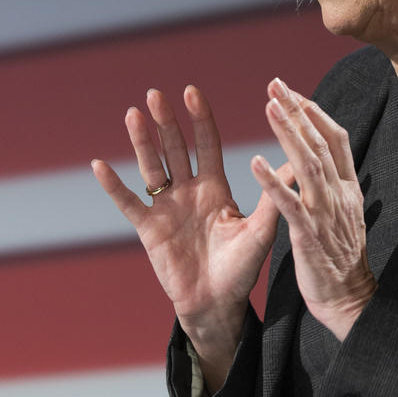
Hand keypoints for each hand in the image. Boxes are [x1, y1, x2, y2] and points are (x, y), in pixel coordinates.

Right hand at [91, 85, 280, 389]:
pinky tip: (99, 165)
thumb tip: (298, 164)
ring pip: (151, 168)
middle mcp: (188, 192)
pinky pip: (128, 203)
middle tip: (156, 94)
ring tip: (133, 114)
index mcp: (215, 188)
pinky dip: (113, 186)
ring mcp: (166, 208)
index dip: (200, 119)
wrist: (216, 304)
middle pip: (175, 148)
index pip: (207, 144)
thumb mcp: (261, 230)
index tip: (192, 92)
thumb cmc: (240, 270)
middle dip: (167, 122)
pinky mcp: (149, 229)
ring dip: (141, 142)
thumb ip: (274, 197)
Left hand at [251, 78, 376, 339]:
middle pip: (319, 142)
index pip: (335, 139)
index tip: (294, 92)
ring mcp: (326, 213)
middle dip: (297, 111)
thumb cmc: (342, 259)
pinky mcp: (309, 235)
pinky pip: (289, 204)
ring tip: (269, 106)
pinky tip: (254, 162)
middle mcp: (340, 194)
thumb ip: (338, 185)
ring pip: (307, 164)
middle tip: (276, 84)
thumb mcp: (346, 214)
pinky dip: (272, 181)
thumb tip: (331, 160)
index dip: (315, 114)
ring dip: (288, 133)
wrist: (349, 300)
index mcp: (348, 188)